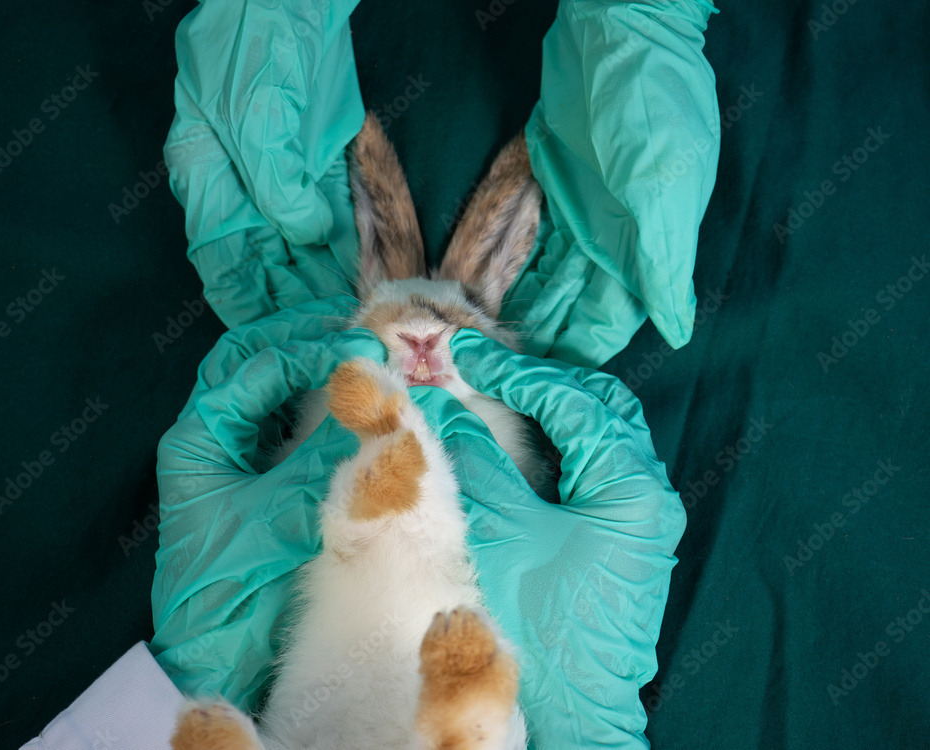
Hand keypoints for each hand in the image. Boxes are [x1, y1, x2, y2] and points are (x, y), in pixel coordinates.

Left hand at [150, 296, 385, 703]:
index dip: (312, 349)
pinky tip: (337, 394)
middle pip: (244, 357)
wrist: (215, 652)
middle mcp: (204, 435)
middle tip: (347, 326)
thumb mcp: (291, 510)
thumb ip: (331, 450)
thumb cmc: (240, 583)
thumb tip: (376, 397)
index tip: (360, 349)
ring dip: (298, 359)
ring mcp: (221, 454)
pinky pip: (271, 417)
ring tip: (346, 348)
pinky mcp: (242, 475)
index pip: (257, 365)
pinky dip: (302, 397)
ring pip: (255, 382)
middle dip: (294, 333)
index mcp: (199, 435)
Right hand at [164, 0, 365, 327]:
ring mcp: (279, 179)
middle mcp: (239, 187)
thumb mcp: (258, 115)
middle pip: (264, 263)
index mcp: (204, 177)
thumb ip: (279, 185)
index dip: (244, 303)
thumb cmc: (256, 41)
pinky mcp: (315, 168)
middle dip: (293, 303)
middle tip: (327, 339)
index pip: (220, 259)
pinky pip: (329, 220)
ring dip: (322, 285)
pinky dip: (344, 251)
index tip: (272, 340)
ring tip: (351, 322)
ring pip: (299, 248)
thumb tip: (305, 234)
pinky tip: (362, 279)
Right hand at [402, 328, 685, 748]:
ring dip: (550, 412)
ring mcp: (640, 517)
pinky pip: (592, 470)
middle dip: (541, 382)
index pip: (573, 400)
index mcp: (632, 485)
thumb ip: (473, 457)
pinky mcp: (623, 538)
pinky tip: (517, 447)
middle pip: (600, 406)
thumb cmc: (539, 623)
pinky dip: (555, 448)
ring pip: (599, 436)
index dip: (515, 371)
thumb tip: (441, 404)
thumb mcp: (498, 529)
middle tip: (487, 370)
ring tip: (497, 398)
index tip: (467, 354)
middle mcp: (649, 494)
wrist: (574, 710)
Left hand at [508, 0, 719, 366]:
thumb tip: (677, 332)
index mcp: (643, 248)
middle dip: (543, 340)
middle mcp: (613, 241)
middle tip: (496, 374)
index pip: (610, 321)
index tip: (543, 388)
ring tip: (483, 347)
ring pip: (549, 281)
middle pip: (574, 308)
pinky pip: (531, 244)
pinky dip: (512, 270)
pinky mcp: (554, 190)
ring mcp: (582, 217)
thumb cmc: (648, 108)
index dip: (580, 353)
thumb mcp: (663, 191)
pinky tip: (487, 297)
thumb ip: (665, 266)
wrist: (618, 32)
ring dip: (523, 311)